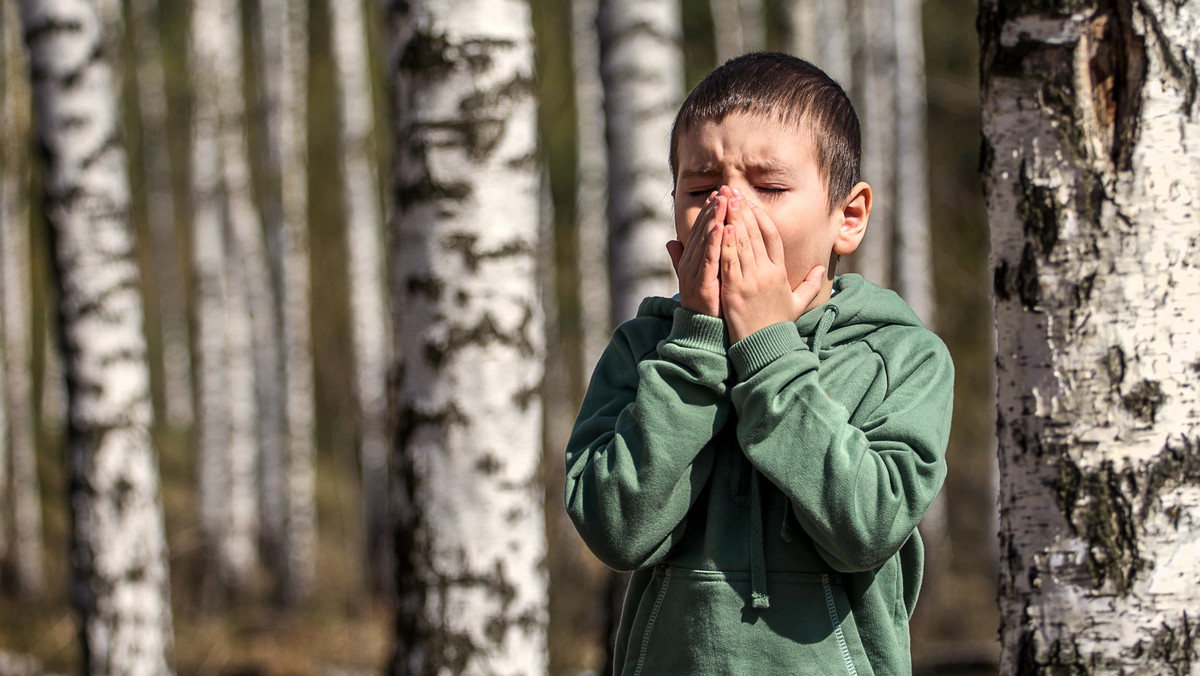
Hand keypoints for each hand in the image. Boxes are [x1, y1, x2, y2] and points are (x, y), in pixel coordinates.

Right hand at [667, 190, 726, 316]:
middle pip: (703, 232)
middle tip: (724, 189)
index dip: (709, 212)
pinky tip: (722, 227)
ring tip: (724, 200)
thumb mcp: (696, 280)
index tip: (719, 194)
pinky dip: (715, 243)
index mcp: (690, 263)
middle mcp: (690, 267)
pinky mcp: (704, 287)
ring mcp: (696, 276)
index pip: (701, 232)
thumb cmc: (706, 308)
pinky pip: (710, 261)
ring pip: (706, 242)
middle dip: (714, 209)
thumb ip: (683, 261)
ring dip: (715, 219)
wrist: (704, 336)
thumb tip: (670, 242)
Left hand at [720, 190, 824, 342]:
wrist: (766, 349)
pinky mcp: (735, 290)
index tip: (752, 204)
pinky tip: (722, 226)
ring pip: (742, 242)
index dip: (762, 218)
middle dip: (743, 210)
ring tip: (724, 199)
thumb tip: (820, 270)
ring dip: (733, 218)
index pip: (773, 237)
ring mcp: (751, 280)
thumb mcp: (797, 304)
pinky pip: (730, 261)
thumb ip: (809, 285)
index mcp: (780, 273)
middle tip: (733, 190)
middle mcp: (767, 272)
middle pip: (755, 234)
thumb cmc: (778, 327)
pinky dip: (727, 242)